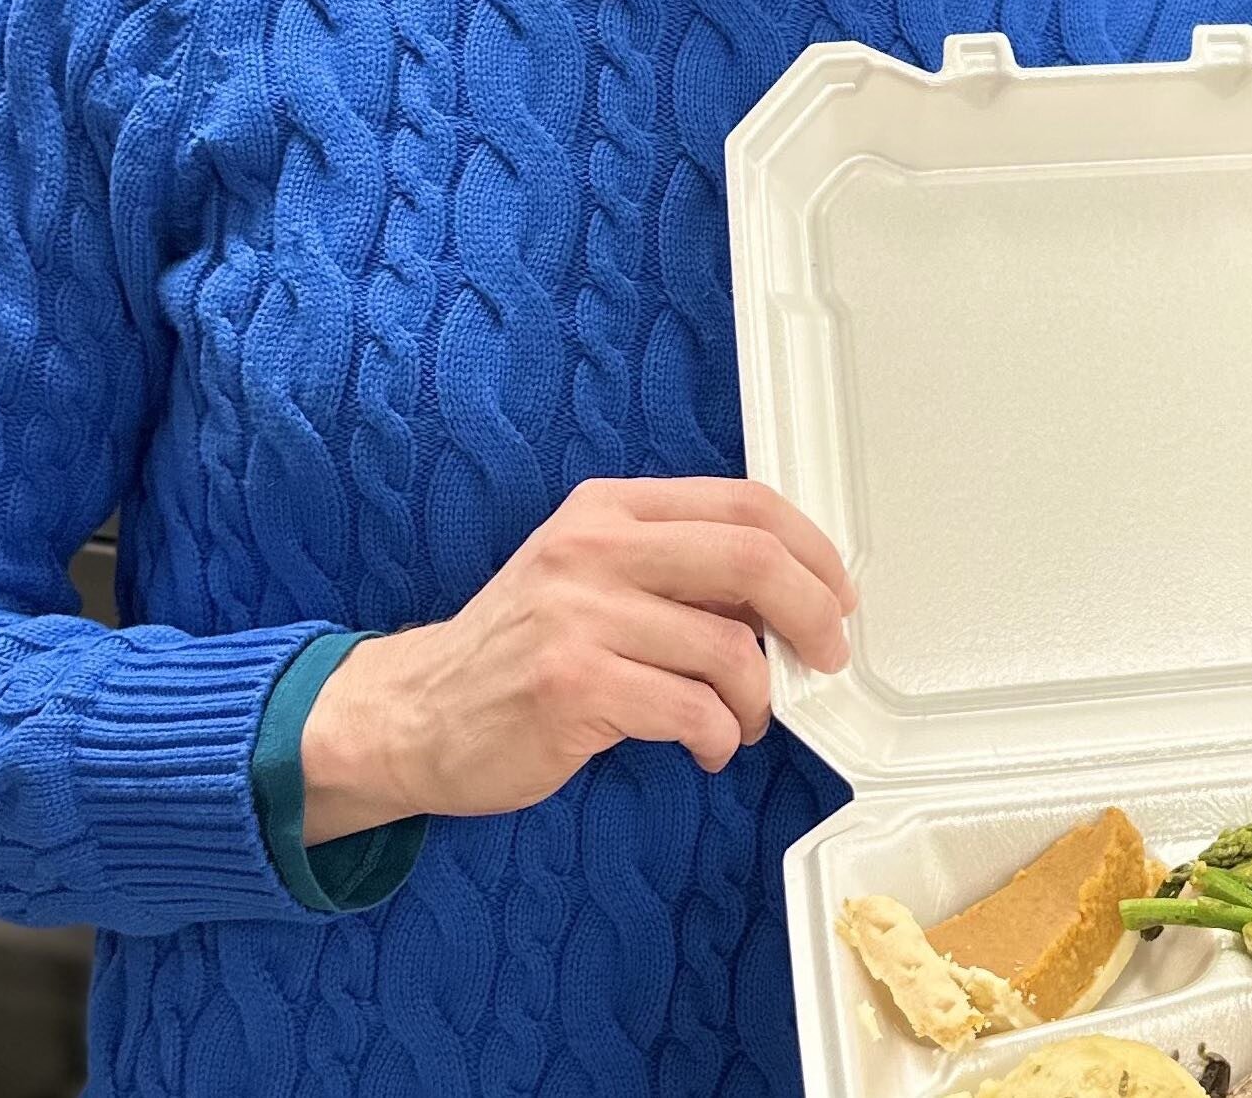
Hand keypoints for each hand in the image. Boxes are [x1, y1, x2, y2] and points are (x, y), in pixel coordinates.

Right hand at [298, 477, 854, 843]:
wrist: (414, 714)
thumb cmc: (519, 650)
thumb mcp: (592, 577)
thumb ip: (678, 572)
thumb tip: (791, 595)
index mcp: (609, 509)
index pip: (745, 504)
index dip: (812, 550)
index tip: (837, 594)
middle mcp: (593, 548)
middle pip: (750, 560)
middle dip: (813, 614)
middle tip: (825, 656)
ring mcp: (578, 617)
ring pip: (728, 650)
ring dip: (758, 699)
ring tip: (742, 720)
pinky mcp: (572, 689)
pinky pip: (691, 711)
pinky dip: (719, 737)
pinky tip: (705, 746)